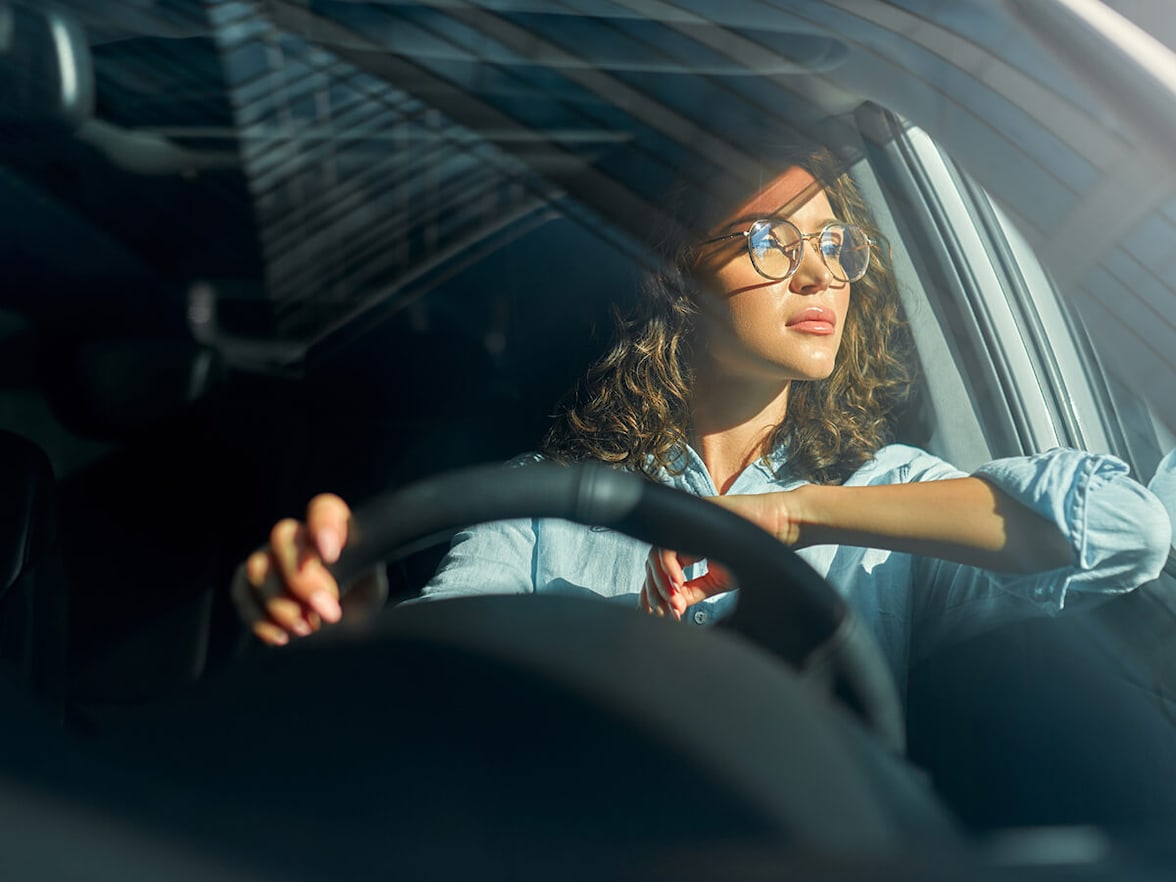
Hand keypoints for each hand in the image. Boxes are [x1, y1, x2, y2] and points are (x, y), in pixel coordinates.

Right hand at [231, 494, 386, 644]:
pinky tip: (282, 638)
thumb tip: (333, 578)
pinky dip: (258, 619)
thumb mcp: (371, 587)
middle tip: (328, 612)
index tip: (331, 555)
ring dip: (279, 603)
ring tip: (307, 629)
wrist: (342, 627)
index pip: (324, 509)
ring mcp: (270, 558)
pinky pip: (241, 593)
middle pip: (283, 536)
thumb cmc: (360, 600)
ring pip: (257, 567)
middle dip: (301, 578)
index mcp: (333, 529)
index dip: (323, 525)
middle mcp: (298, 537)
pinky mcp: (249, 584)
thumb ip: (360, 575)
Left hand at [640, 491, 798, 618]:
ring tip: (674, 603)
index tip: (659, 615)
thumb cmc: (752, 550)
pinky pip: (668, 544)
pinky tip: (678, 584)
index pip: (659, 572)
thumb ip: (695, 590)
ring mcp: (684, 526)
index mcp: (686, 549)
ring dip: (661, 583)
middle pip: (653, 566)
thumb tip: (674, 607)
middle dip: (656, 593)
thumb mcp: (718, 579)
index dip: (654, 594)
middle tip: (665, 613)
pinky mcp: (690, 518)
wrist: (778, 526)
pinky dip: (669, 567)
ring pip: (656, 556)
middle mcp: (681, 536)